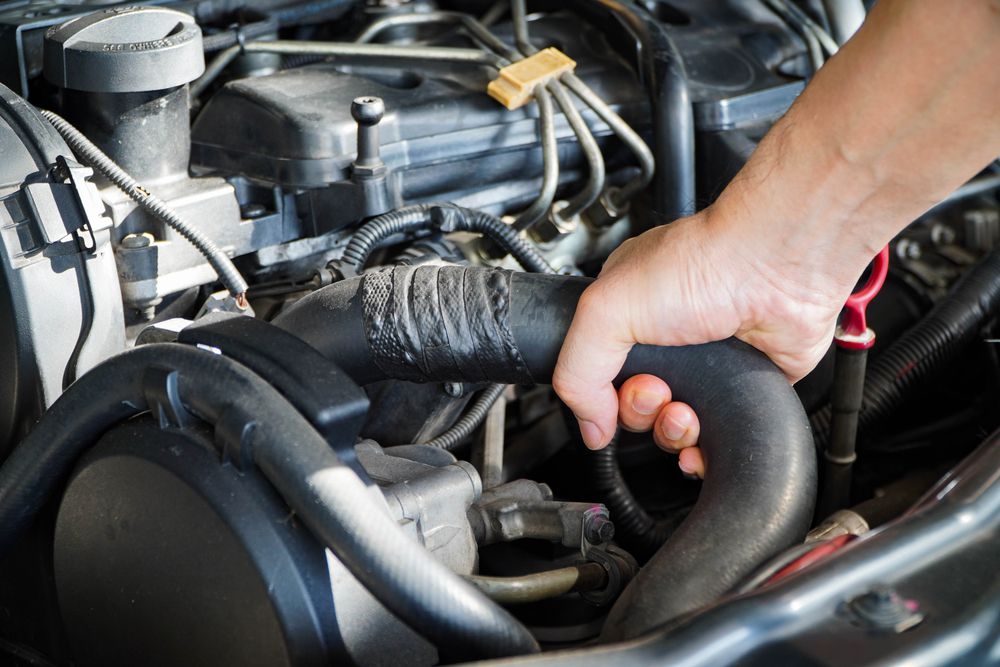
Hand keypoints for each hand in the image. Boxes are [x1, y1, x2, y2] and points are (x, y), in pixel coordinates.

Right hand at [553, 207, 847, 471]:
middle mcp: (666, 339)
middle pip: (633, 407)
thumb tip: (590, 427)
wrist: (776, 267)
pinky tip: (699, 444)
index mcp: (626, 314)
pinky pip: (715, 436)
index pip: (596, 374)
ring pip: (672, 427)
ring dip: (671, 432)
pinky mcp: (743, 385)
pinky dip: (701, 451)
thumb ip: (577, 371)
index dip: (601, 394)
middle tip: (657, 390)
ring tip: (685, 412)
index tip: (616, 387)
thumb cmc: (703, 265)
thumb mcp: (605, 310)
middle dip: (639, 411)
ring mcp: (707, 365)